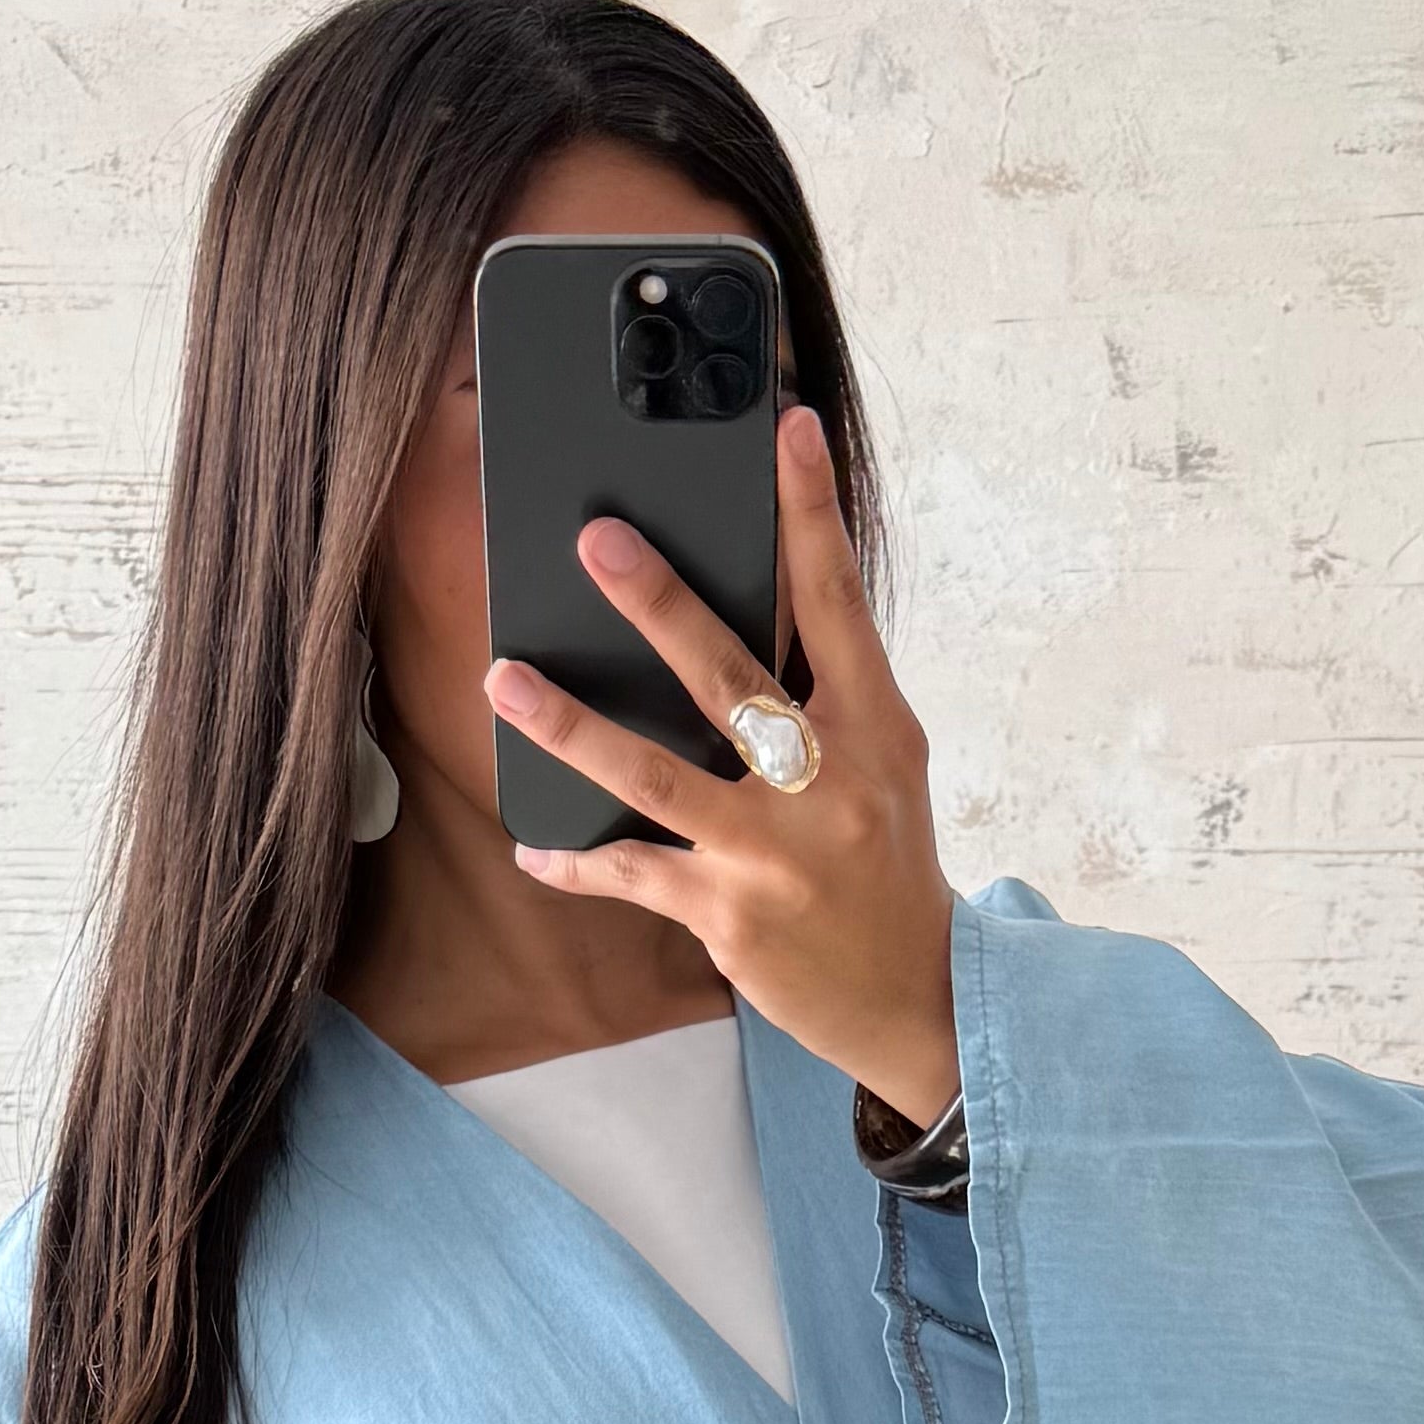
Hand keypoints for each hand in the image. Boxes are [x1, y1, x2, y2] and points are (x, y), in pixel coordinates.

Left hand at [483, 405, 960, 1126]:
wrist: (916, 994)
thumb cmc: (885, 860)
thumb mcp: (882, 764)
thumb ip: (824, 693)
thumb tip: (738, 614)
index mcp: (874, 728)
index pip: (840, 601)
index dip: (812, 511)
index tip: (788, 429)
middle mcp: (825, 784)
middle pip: (729, 677)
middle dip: (659, 605)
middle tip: (598, 541)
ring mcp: (771, 854)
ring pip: (654, 775)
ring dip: (572, 726)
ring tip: (507, 679)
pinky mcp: (728, 915)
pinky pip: (634, 873)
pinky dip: (578, 860)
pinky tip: (534, 843)